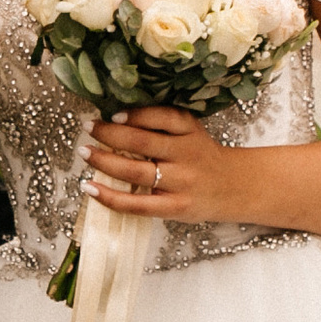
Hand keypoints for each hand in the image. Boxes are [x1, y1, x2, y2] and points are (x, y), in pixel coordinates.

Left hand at [84, 103, 251, 224]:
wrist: (234, 188)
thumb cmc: (202, 158)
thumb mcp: (191, 133)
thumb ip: (163, 125)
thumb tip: (114, 120)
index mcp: (190, 130)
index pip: (162, 117)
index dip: (135, 115)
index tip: (113, 114)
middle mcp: (186, 154)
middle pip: (142, 142)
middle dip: (109, 134)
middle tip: (89, 128)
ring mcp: (180, 182)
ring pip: (135, 171)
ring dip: (104, 161)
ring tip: (86, 153)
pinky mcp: (174, 207)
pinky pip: (136, 204)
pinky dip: (110, 196)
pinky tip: (90, 188)